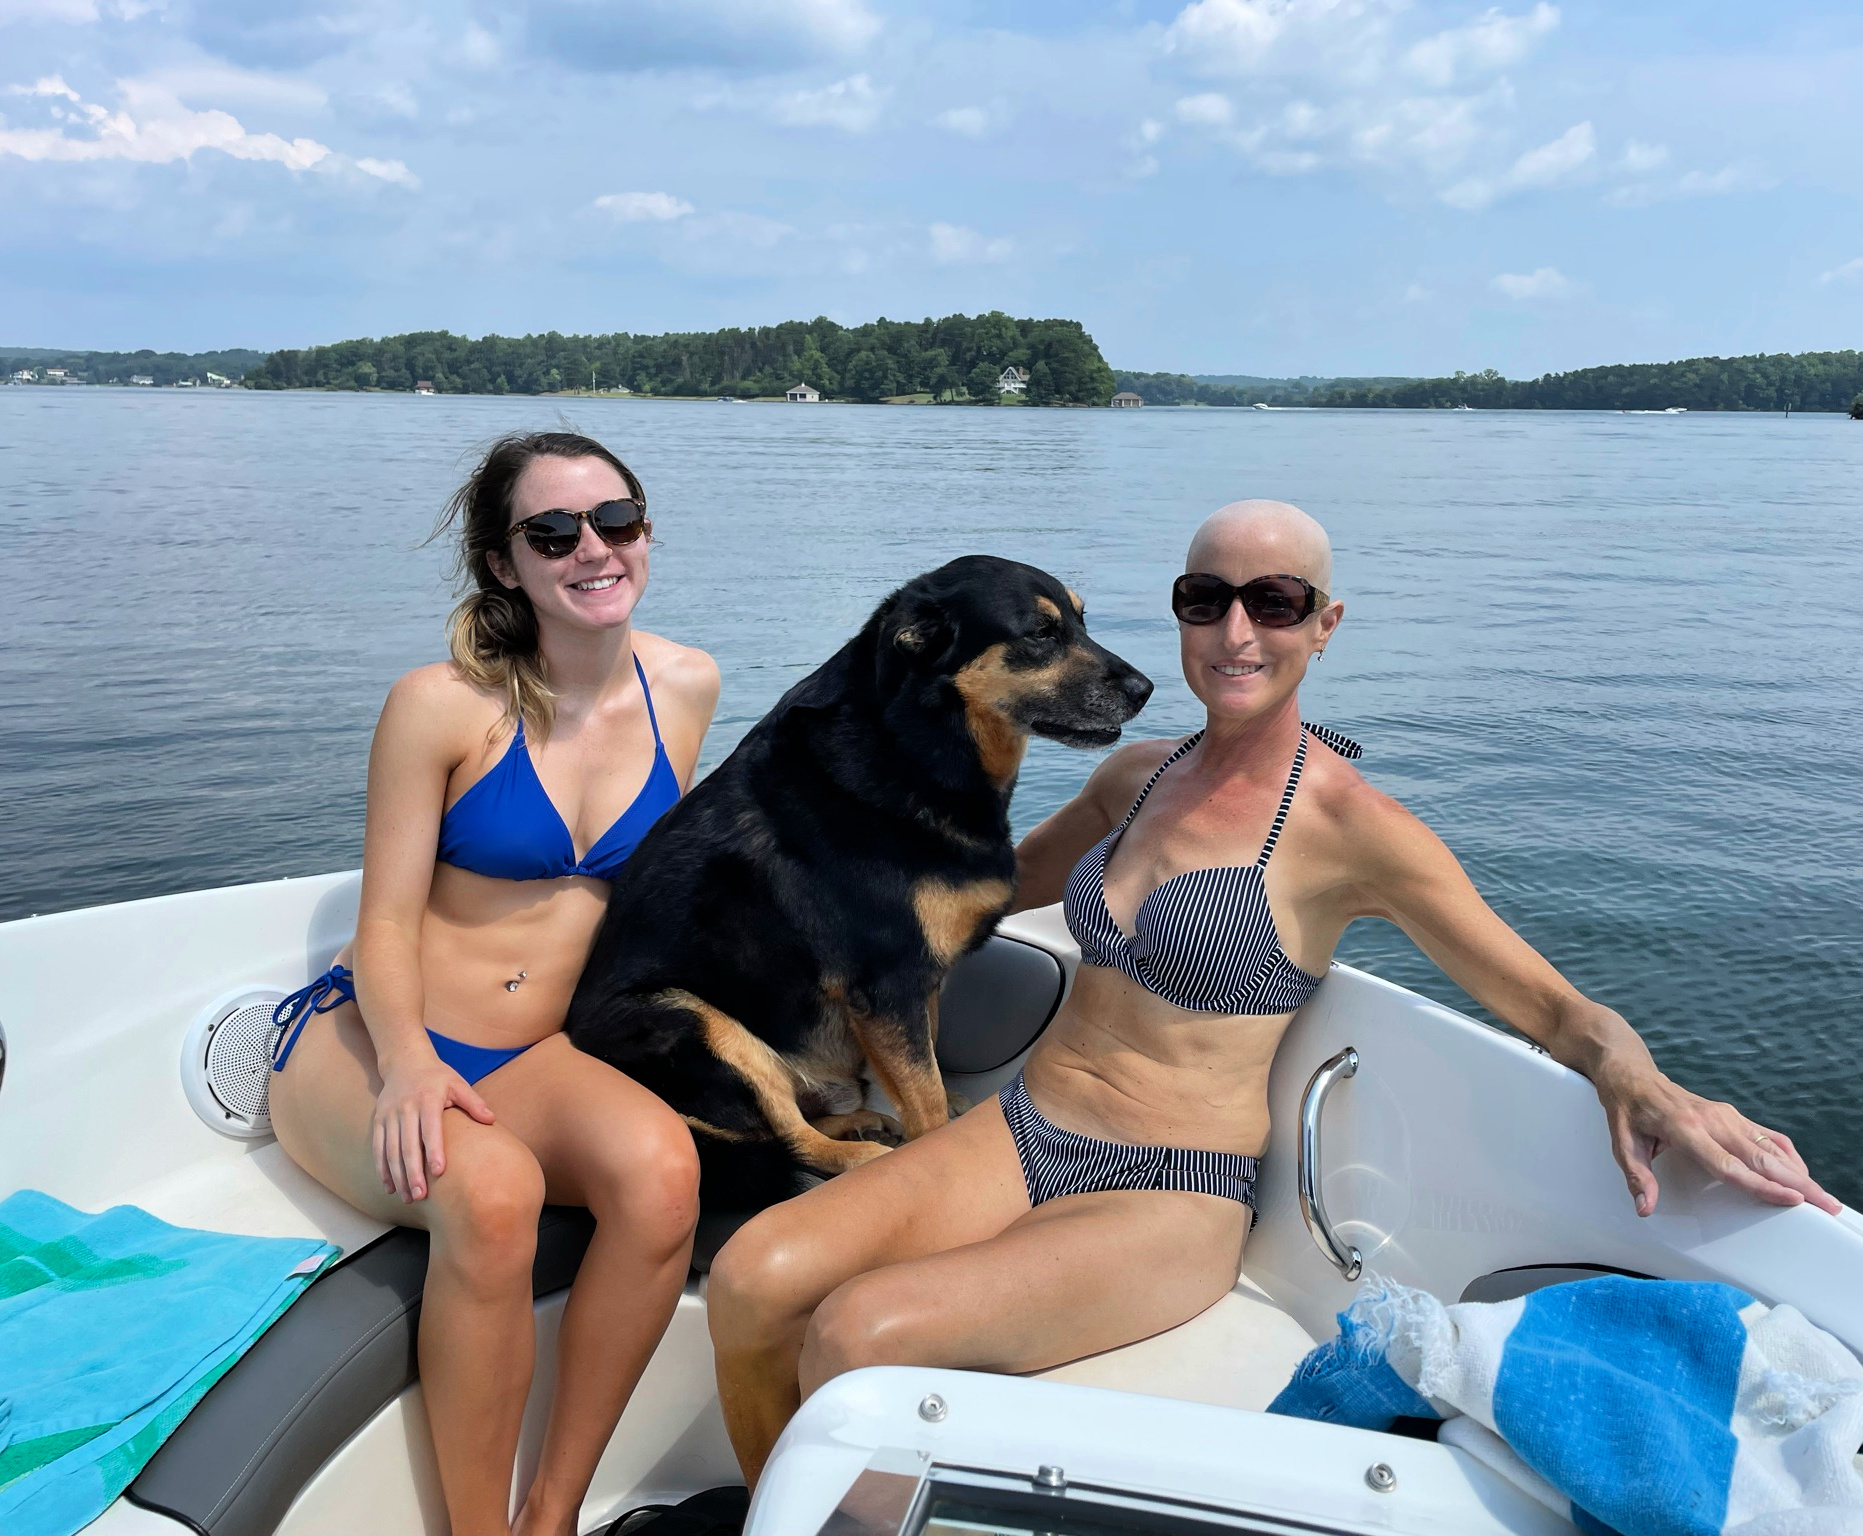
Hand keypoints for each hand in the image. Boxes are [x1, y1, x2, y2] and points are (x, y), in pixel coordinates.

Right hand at [371, 1052, 495, 1201]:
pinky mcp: (378, 1120)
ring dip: (398, 1175)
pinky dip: (382, 1169)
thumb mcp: (458, 1083)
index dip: (434, 1149)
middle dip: (413, 1171)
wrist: (405, 1061)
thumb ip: (473, 1102)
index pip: (430, 1128)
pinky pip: (378, 1148)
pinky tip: (390, 1187)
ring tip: (409, 1197)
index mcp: (427, 1098)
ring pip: (391, 1150)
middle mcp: (405, 1107)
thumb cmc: (438, 1077)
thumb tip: (491, 1120)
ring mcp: (389, 1115)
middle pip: (407, 1144)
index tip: (439, 1171)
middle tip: (421, 1195)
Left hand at [1596, 1067, 1839, 1217]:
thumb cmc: (1626, 1109)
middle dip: (1796, 1183)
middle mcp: (1712, 1120)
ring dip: (1799, 1172)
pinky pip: (1766, 1135)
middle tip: (1826, 1206)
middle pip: (1760, 1157)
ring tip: (1823, 1196)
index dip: (1760, 1184)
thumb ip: (1636, 1176)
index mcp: (1684, 1128)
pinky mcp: (1731, 1114)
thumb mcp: (1620, 1143)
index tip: (1790, 1199)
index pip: (1728, 1164)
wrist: (1631, 1073)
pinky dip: (1788, 1154)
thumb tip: (1645, 1208)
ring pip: (1770, 1147)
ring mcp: (1725, 1115)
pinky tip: (1801, 1173)